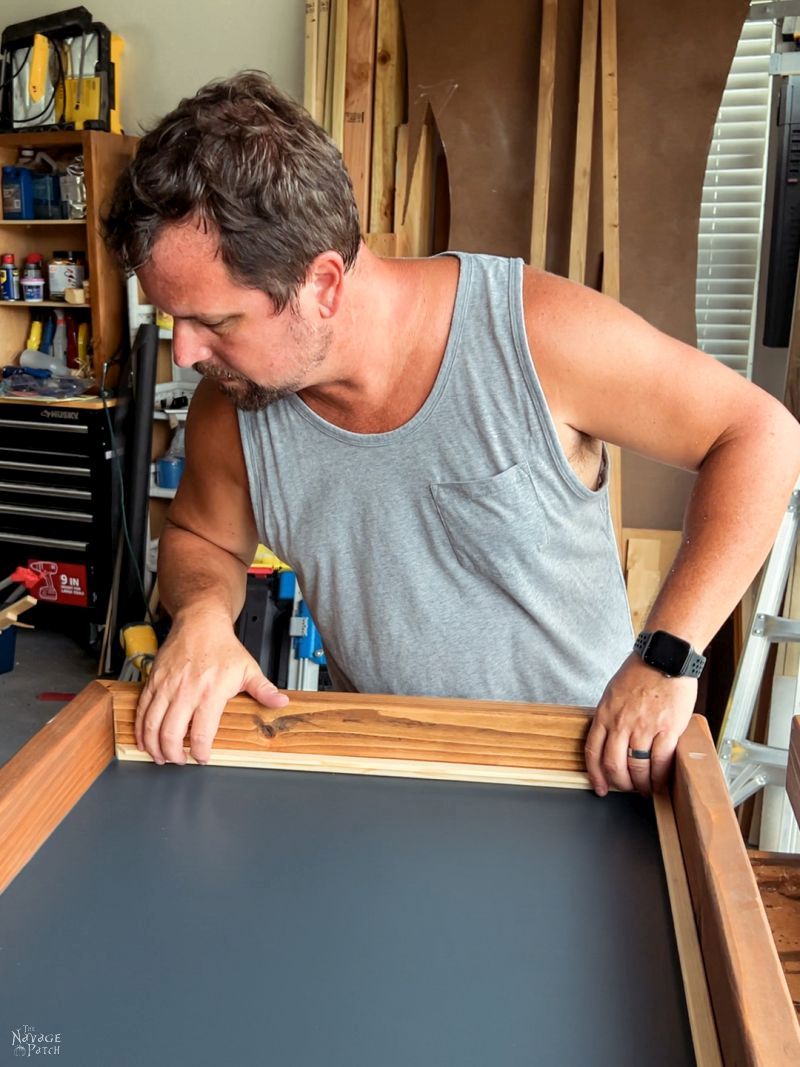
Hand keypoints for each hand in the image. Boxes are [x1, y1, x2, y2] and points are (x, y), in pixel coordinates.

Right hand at [135, 610, 288, 765]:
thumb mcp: (248, 668)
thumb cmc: (223, 646)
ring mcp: (166, 686)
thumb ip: (263, 690)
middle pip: (171, 733)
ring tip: (160, 756)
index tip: (202, 758)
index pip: (202, 732)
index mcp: (211, 691)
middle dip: (174, 754)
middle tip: (179, 760)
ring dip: (153, 746)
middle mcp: (186, 691)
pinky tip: (144, 739)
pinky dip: (140, 728)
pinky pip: (142, 709)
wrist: (200, 622)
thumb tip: (280, 702)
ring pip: (152, 724)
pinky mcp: (153, 681)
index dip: (200, 752)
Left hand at [585, 653, 696, 796]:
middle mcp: (621, 723)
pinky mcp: (667, 729)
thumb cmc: (641, 672)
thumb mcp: (613, 693)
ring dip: (641, 784)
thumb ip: (610, 716)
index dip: (595, 775)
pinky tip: (661, 782)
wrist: (665, 657)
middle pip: (613, 765)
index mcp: (604, 714)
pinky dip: (660, 777)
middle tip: (627, 789)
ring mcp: (644, 727)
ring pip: (637, 768)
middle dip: (620, 784)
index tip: (599, 787)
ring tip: (646, 789)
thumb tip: (610, 739)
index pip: (593, 752)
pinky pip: (661, 762)